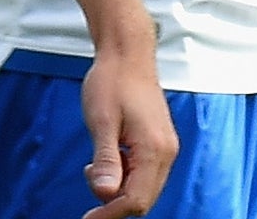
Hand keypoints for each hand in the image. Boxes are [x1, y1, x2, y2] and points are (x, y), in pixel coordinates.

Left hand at [78, 43, 176, 218]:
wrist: (127, 53)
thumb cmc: (112, 81)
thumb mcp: (102, 120)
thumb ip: (106, 159)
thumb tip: (104, 193)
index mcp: (154, 149)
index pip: (136, 200)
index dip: (109, 214)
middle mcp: (166, 151)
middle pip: (142, 199)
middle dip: (113, 201)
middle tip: (90, 173)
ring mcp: (165, 146)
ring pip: (143, 188)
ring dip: (118, 186)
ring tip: (96, 160)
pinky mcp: (158, 142)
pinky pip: (143, 173)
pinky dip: (124, 174)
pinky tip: (109, 154)